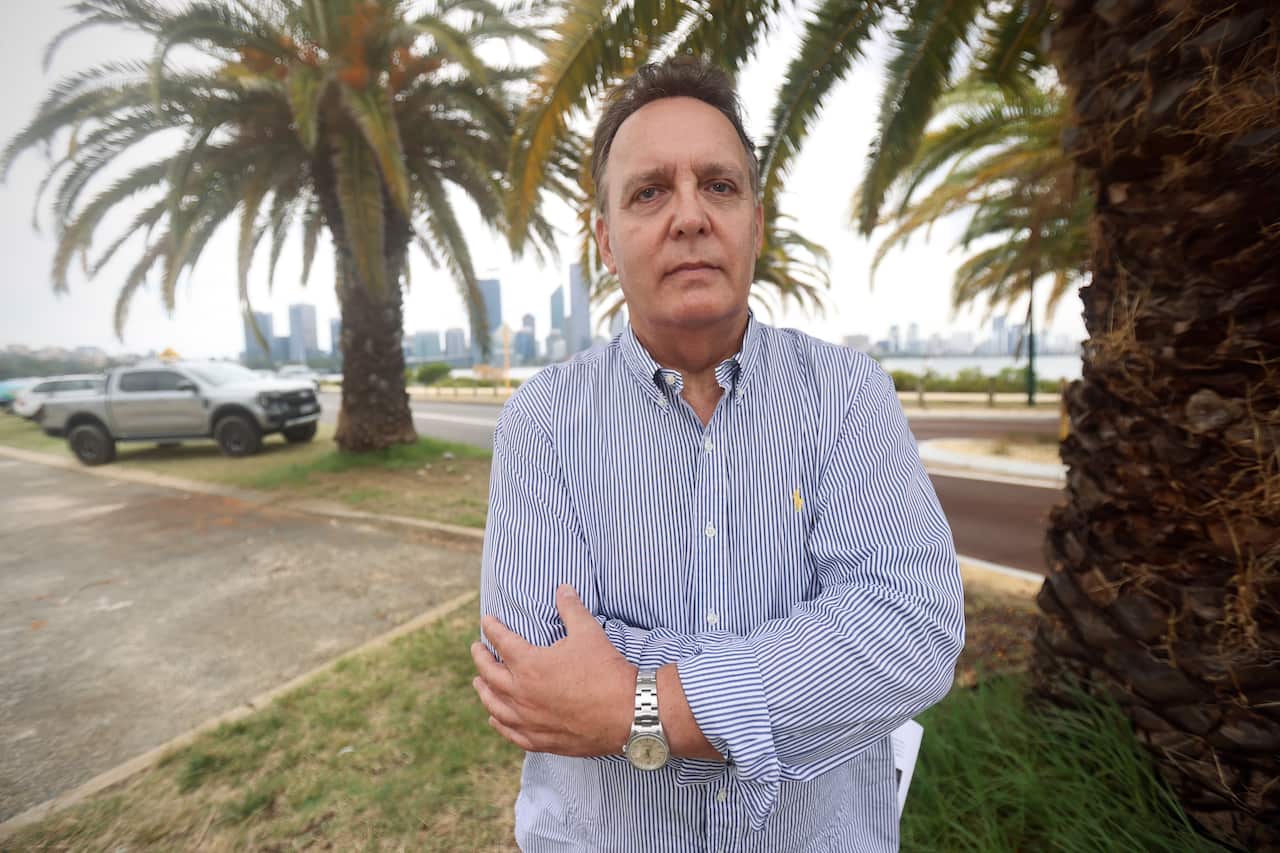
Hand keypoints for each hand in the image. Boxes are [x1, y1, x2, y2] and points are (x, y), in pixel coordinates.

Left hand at [472, 584, 637, 756]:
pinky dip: (499, 723)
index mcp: (529, 664)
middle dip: (481, 659)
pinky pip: (511, 733)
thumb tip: (563, 588)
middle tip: (477, 649)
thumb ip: (571, 609)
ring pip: (495, 706)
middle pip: (490, 674)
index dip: (492, 629)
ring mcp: (529, 720)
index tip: (487, 621)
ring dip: (484, 691)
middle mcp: (522, 694)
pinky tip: (495, 718)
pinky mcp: (541, 739)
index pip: (502, 641)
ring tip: (478, 683)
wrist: (627, 712)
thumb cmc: (606, 670)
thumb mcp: (588, 632)